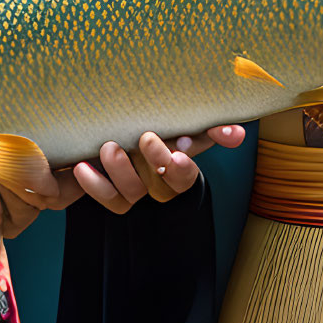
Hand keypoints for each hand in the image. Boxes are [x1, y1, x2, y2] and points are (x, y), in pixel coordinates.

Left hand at [68, 126, 247, 215]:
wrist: (111, 130)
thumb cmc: (148, 122)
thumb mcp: (177, 121)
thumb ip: (207, 126)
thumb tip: (238, 134)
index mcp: (177, 164)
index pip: (187, 174)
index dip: (185, 166)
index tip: (181, 149)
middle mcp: (158, 181)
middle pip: (162, 184)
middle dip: (157, 161)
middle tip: (146, 136)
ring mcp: (136, 191)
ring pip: (133, 193)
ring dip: (122, 170)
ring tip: (108, 147)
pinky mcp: (113, 196)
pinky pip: (108, 200)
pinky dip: (95, 185)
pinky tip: (83, 166)